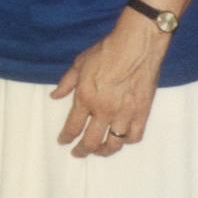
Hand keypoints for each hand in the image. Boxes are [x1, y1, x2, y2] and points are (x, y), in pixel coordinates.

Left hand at [50, 13, 167, 157]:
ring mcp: (125, 114)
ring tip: (99, 150)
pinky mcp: (142, 112)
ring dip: (104, 151)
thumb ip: (66, 82)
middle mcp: (104, 110)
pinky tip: (121, 139)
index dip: (66, 137)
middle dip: (82, 151)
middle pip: (91, 141)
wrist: (137, 44)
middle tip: (78, 153)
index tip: (63, 142)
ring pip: (114, 144)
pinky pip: (134, 136)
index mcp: (86, 98)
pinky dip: (126, 141)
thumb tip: (54, 96)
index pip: (72, 127)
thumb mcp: (80, 63)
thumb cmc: (106, 50)